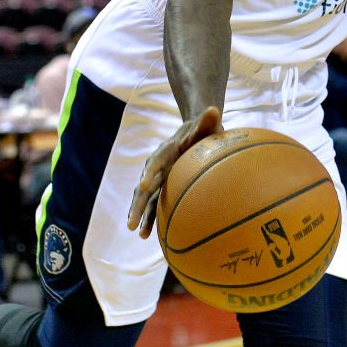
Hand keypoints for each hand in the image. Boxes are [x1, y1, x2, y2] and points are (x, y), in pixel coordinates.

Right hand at [128, 105, 222, 237]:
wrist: (195, 134)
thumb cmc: (203, 131)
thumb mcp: (206, 125)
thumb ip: (208, 120)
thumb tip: (214, 109)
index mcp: (167, 150)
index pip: (156, 160)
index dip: (150, 171)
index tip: (145, 183)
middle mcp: (158, 166)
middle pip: (144, 186)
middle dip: (138, 204)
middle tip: (132, 222)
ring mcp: (158, 179)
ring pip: (146, 199)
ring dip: (140, 215)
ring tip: (138, 232)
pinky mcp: (162, 188)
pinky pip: (154, 204)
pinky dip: (150, 218)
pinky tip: (148, 237)